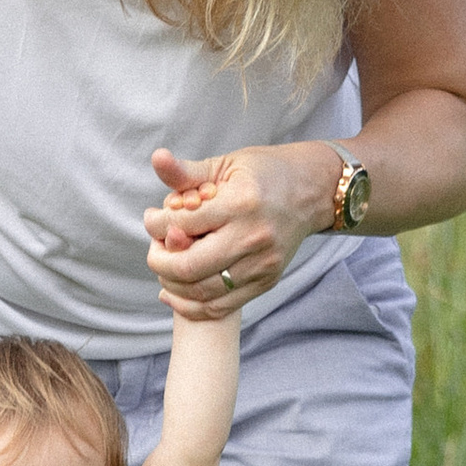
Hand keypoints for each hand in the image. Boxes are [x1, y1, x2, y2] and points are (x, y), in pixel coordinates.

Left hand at [143, 144, 335, 320]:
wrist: (313, 192)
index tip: (152, 218)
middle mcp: (253, 237)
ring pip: (201, 292)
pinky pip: (220, 307)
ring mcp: (262, 264)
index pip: (181, 224)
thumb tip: (157, 158)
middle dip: (158, 260)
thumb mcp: (226, 165)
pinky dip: (191, 306)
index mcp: (240, 203)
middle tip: (154, 249)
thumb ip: (188, 172)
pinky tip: (175, 292)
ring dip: (172, 284)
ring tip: (165, 267)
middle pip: (188, 266)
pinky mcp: (267, 281)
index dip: (156, 223)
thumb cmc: (265, 173)